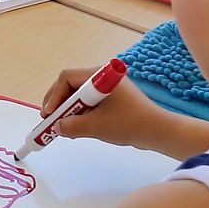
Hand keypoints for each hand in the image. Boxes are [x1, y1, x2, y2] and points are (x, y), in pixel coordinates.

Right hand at [41, 67, 173, 149]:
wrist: (159, 132)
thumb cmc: (130, 124)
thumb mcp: (96, 127)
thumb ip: (72, 126)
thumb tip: (57, 127)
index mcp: (101, 76)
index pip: (67, 78)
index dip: (54, 96)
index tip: (49, 115)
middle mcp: (103, 76)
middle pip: (71, 84)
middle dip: (59, 103)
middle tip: (51, 121)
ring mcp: (108, 86)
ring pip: (79, 94)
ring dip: (69, 110)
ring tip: (64, 126)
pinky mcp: (113, 97)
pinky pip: (89, 101)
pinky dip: (81, 113)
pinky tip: (79, 126)